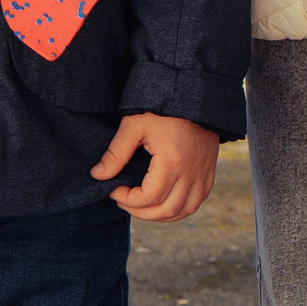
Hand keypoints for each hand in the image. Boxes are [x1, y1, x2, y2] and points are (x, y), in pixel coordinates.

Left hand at [92, 112, 218, 221]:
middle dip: (140, 212)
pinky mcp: (209, 170)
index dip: (127, 199)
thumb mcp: (134, 124)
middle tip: (123, 201)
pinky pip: (197, 201)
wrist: (194, 90)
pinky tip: (165, 202)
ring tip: (142, 206)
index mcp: (172, 161)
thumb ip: (116, 153)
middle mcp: (191, 172)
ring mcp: (203, 173)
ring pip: (184, 210)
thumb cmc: (162, 106)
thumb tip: (97, 175)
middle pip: (166, 210)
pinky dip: (180, 208)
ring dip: (161, 215)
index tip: (113, 188)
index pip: (148, 197)